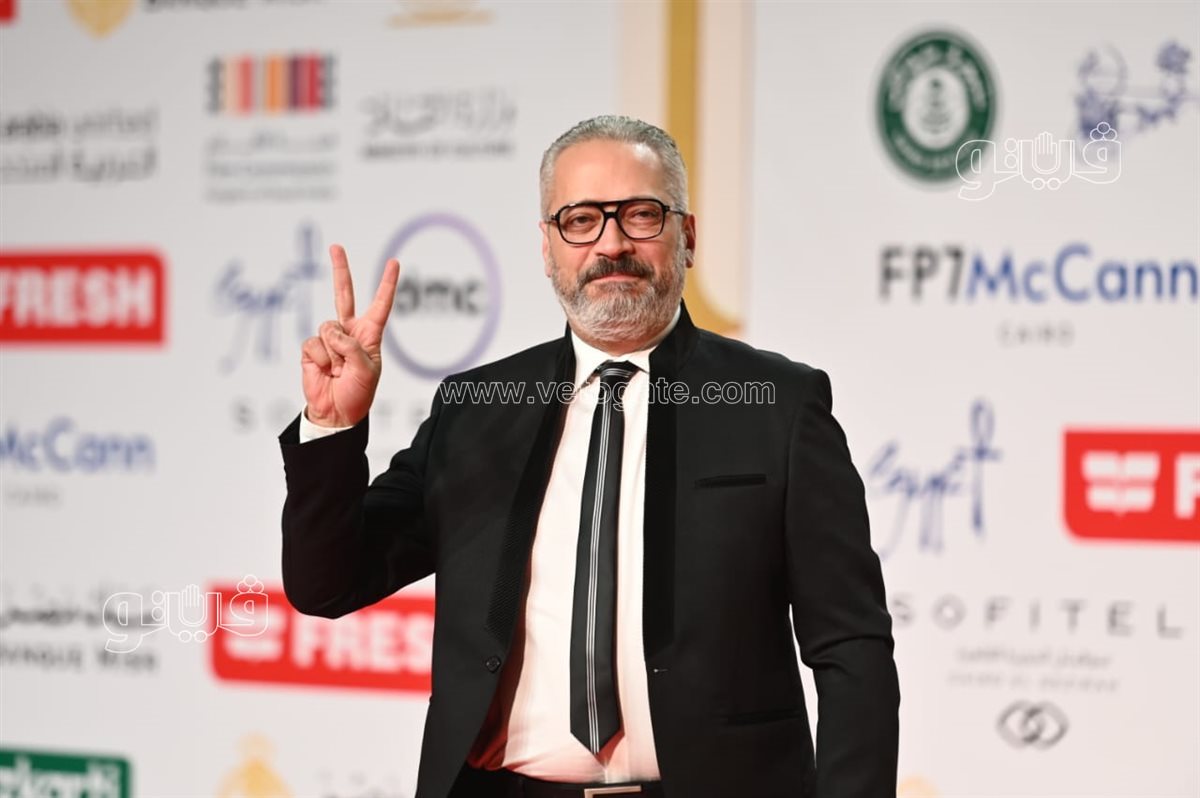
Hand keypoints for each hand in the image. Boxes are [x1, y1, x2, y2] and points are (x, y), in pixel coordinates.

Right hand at [301, 245, 399, 427]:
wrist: (335, 413)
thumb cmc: (357, 394)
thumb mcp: (367, 371)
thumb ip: (353, 348)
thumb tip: (332, 333)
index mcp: (370, 335)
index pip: (380, 305)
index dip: (387, 284)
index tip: (394, 262)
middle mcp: (349, 332)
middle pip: (343, 295)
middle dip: (340, 270)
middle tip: (336, 247)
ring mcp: (329, 339)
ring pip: (328, 328)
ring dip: (334, 352)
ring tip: (338, 370)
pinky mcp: (311, 348)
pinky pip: (315, 343)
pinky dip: (320, 359)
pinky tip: (324, 371)